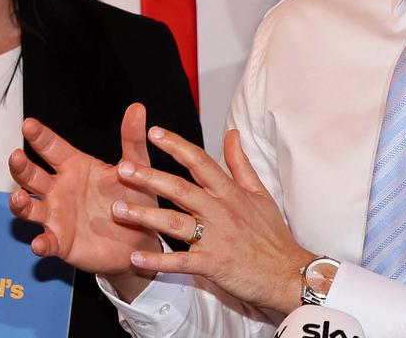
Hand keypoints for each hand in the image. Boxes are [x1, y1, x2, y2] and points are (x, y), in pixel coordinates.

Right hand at [7, 103, 160, 298]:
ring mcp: (56, 216)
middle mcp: (59, 190)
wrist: (141, 238)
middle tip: (16, 156)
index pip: (52, 148)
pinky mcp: (61, 242)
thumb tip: (137, 107)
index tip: (29, 124)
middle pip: (32, 176)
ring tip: (18, 198)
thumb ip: (132, 140)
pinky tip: (39, 243)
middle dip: (21, 167)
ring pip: (30, 208)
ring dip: (20, 203)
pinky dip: (41, 243)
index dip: (40, 136)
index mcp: (74, 167)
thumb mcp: (135, 167)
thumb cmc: (134, 198)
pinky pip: (46, 242)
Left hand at [108, 127, 315, 314]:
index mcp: (230, 193)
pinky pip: (181, 262)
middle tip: (123, 169)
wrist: (287, 272)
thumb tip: (232, 134)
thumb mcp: (260, 193)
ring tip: (118, 210)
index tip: (154, 133)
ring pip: (176, 222)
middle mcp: (221, 211)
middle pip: (181, 189)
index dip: (176, 146)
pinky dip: (158, 261)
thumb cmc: (272, 234)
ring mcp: (216, 238)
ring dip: (146, 216)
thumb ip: (241, 163)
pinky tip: (135, 258)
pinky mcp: (213, 264)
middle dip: (150, 178)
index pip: (200, 162)